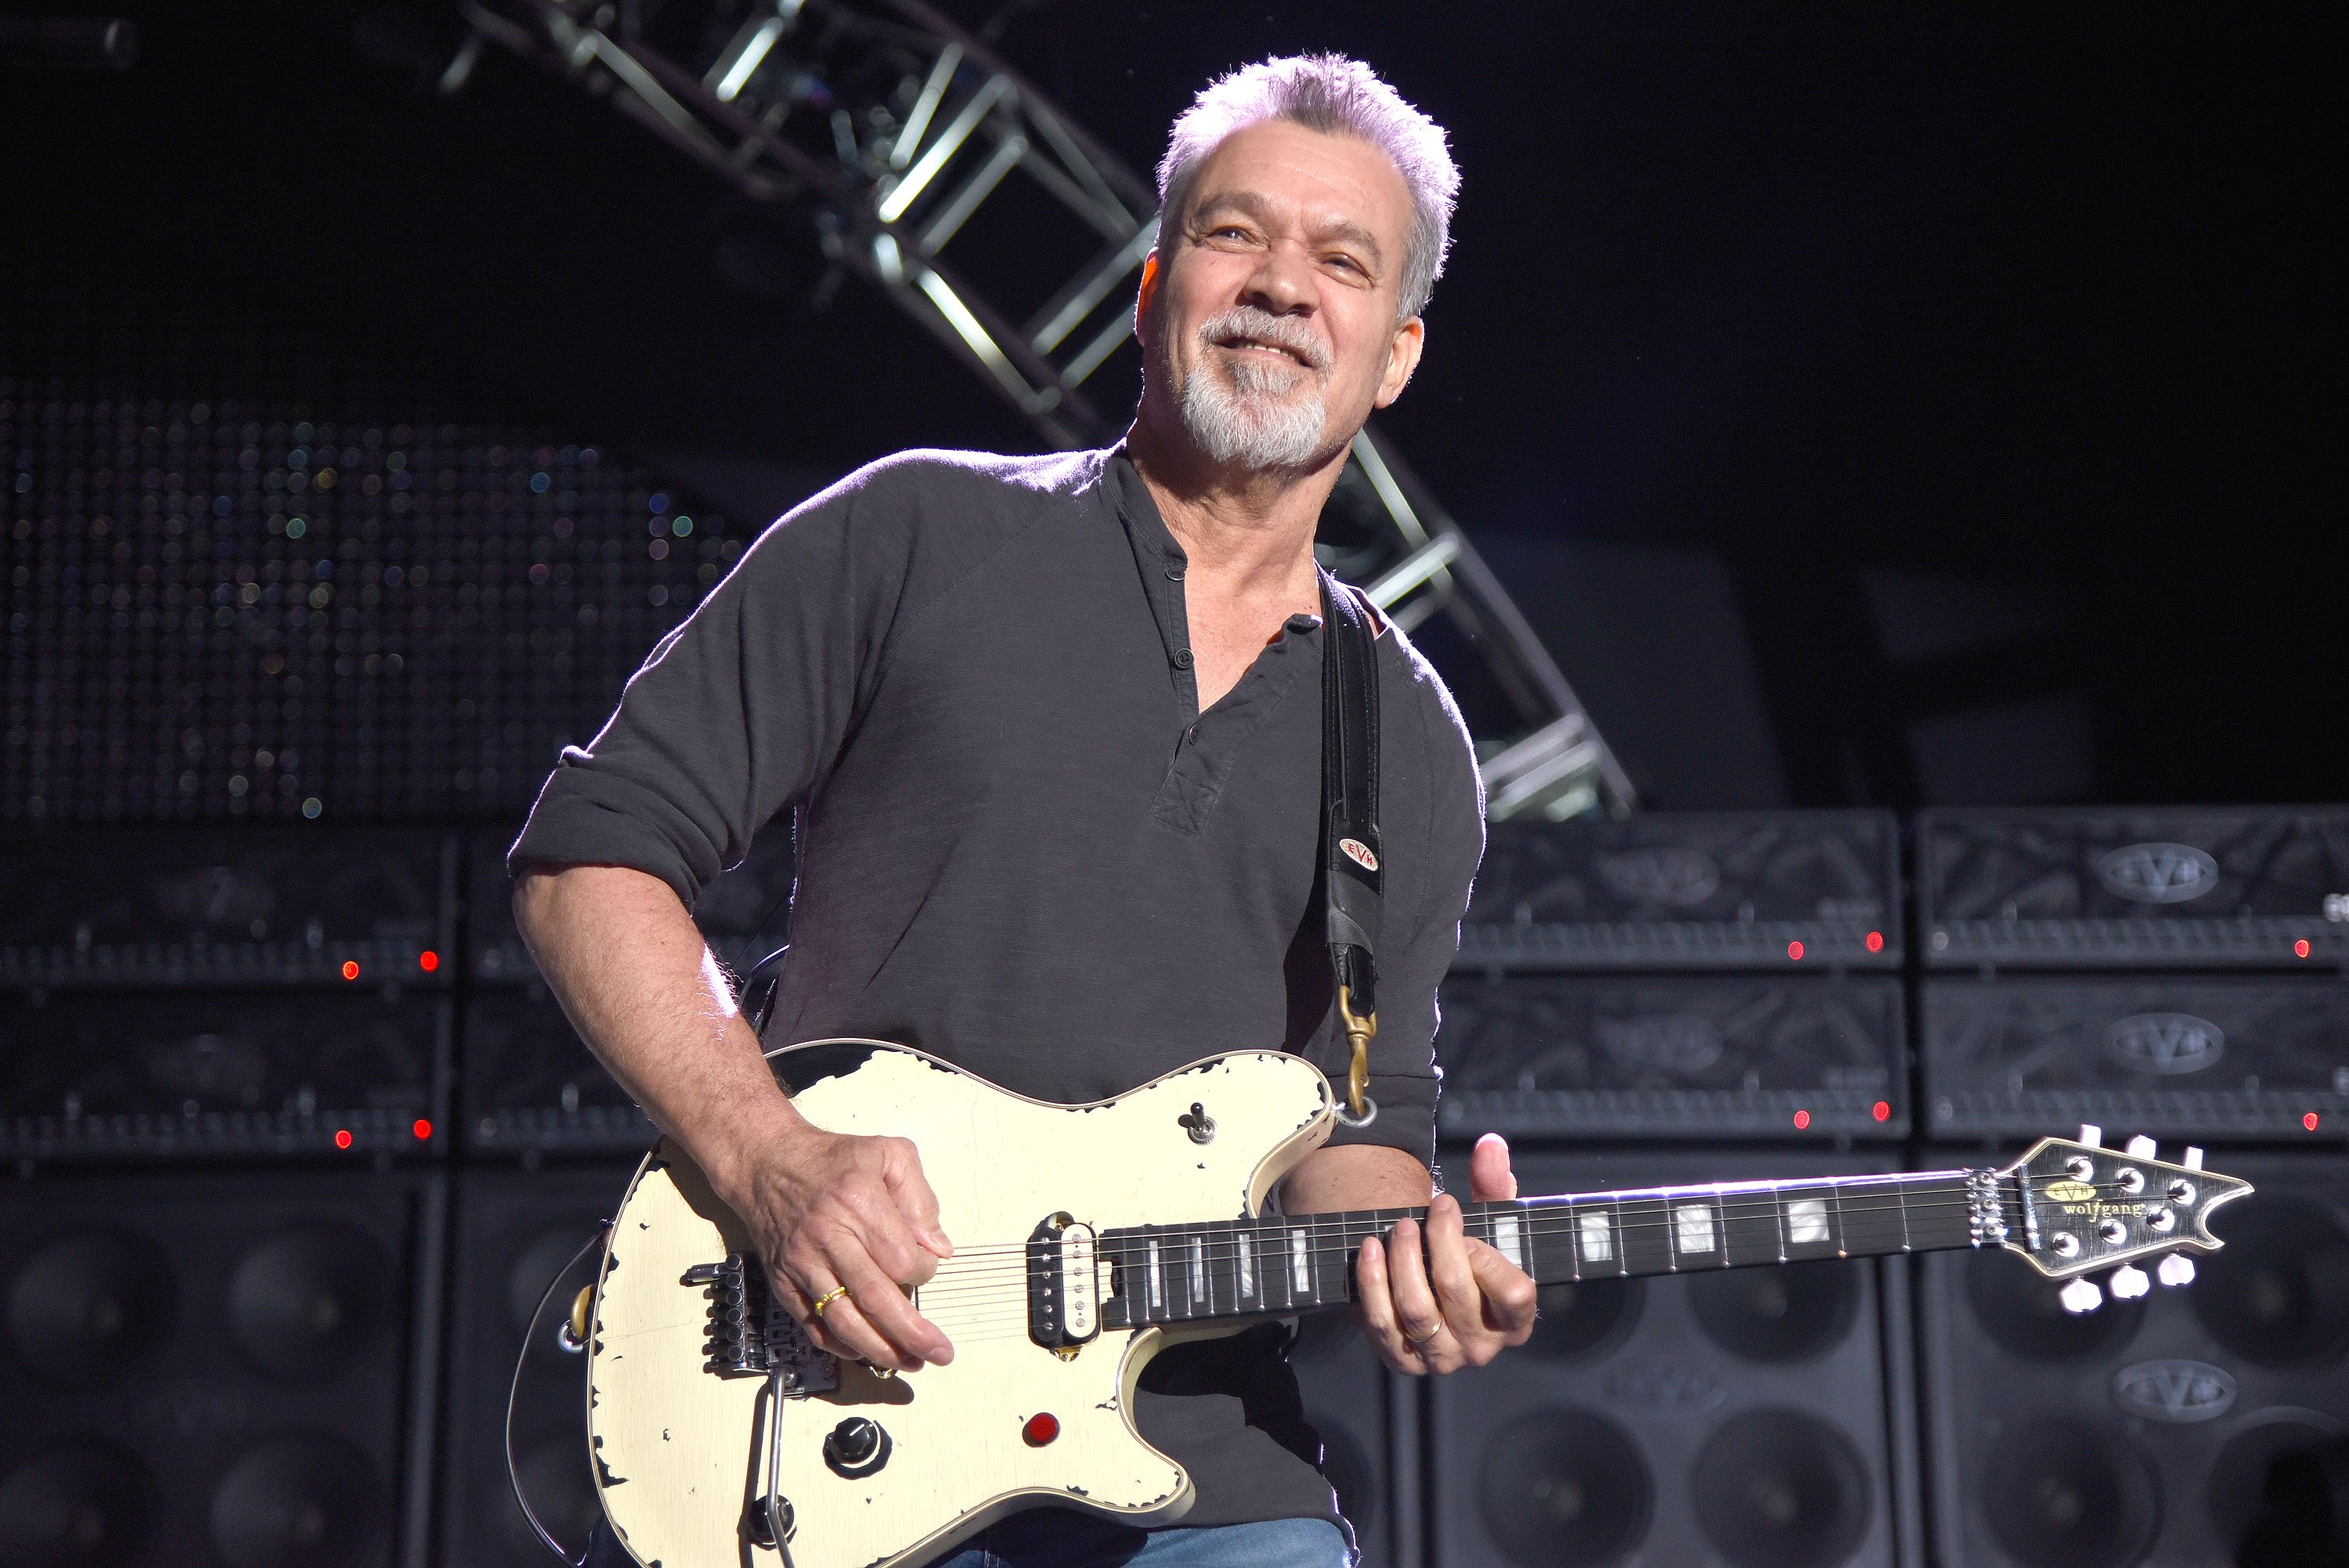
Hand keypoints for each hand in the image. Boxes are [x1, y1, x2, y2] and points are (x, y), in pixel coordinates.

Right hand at [724, 1122, 955, 1369]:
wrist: (766, 1163)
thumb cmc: (831, 1160)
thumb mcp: (889, 1154)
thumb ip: (920, 1198)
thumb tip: (938, 1247)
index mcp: (859, 1201)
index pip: (902, 1258)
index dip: (924, 1272)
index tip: (927, 1269)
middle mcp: (828, 1236)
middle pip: (876, 1298)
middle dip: (913, 1333)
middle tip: (939, 1352)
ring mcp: (803, 1263)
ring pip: (844, 1320)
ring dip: (880, 1350)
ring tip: (908, 1361)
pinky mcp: (784, 1281)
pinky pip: (813, 1324)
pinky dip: (840, 1345)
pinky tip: (865, 1351)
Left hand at [1355, 1132, 1536, 1374]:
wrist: (1430, 1288)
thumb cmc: (1469, 1255)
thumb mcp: (1490, 1221)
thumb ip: (1495, 1183)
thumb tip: (1490, 1147)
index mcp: (1515, 1322)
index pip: (1514, 1294)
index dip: (1486, 1253)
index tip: (1460, 1216)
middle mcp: (1481, 1348)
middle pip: (1456, 1293)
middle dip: (1438, 1243)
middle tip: (1426, 1213)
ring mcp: (1440, 1358)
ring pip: (1417, 1309)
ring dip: (1403, 1260)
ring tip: (1399, 1228)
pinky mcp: (1402, 1361)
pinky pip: (1382, 1324)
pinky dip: (1372, 1283)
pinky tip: (1371, 1250)